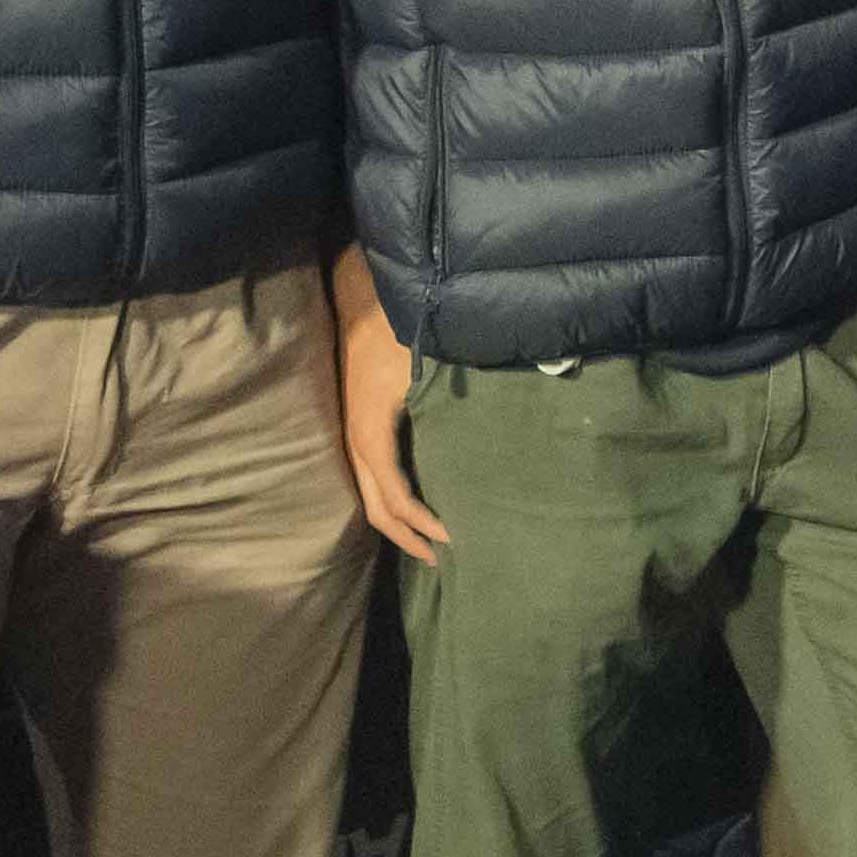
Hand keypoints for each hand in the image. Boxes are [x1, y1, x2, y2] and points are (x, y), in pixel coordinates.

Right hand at [332, 264, 445, 565]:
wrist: (364, 297)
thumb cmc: (397, 328)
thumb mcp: (425, 365)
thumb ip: (455, 399)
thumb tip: (503, 431)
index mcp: (371, 433)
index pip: (395, 496)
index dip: (422, 523)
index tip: (454, 538)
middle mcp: (356, 441)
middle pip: (376, 509)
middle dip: (408, 537)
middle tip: (442, 560)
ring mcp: (353, 435)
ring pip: (369, 496)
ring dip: (398, 524)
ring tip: (429, 542)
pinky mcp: (360, 427)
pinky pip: (372, 477)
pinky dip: (392, 500)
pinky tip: (417, 504)